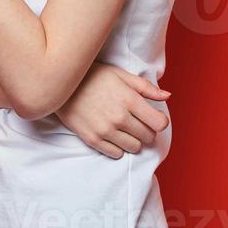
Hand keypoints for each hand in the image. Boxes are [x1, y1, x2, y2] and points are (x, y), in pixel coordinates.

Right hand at [53, 64, 170, 159]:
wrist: (60, 84)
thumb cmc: (92, 76)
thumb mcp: (119, 74)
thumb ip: (145, 87)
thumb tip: (167, 96)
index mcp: (129, 99)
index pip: (159, 123)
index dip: (159, 121)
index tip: (152, 117)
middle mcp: (119, 117)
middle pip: (148, 137)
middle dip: (147, 130)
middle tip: (137, 122)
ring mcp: (105, 130)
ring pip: (134, 147)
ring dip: (134, 140)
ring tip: (125, 129)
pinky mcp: (93, 139)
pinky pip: (116, 153)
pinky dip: (118, 146)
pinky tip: (113, 134)